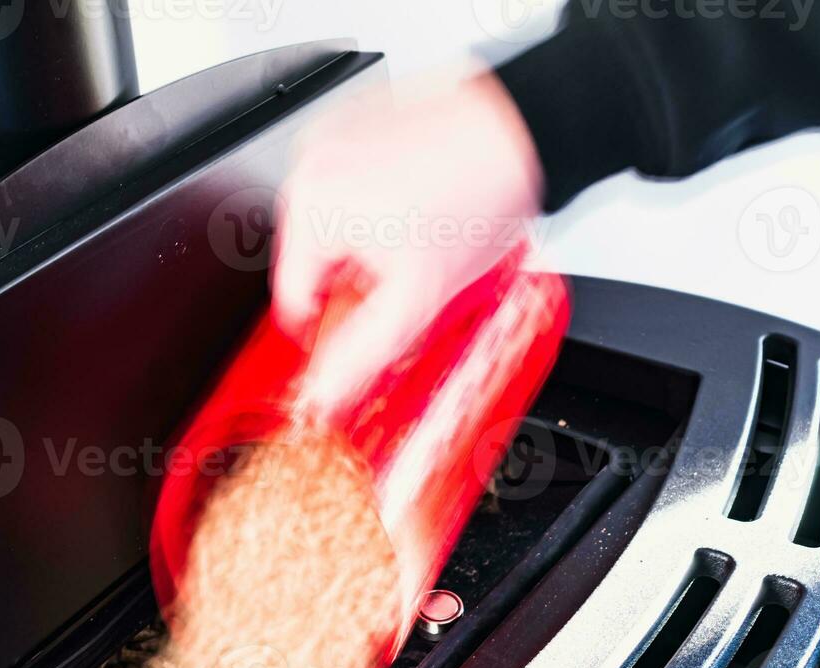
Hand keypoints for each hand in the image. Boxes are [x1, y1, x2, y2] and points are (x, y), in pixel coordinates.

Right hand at [273, 64, 544, 415]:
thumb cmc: (481, 198)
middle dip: (356, 282)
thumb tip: (325, 394)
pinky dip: (381, 203)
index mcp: (311, 210)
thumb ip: (363, 355)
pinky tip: (424, 205)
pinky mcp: (360, 121)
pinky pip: (355, 183)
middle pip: (314, 261)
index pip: (294, 301)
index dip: (331, 327)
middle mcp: (311, 168)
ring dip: (370, 244)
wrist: (525, 133)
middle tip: (407, 281)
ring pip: (335, 224)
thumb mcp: (417, 299)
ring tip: (423, 235)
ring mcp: (335, 138)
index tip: (362, 329)